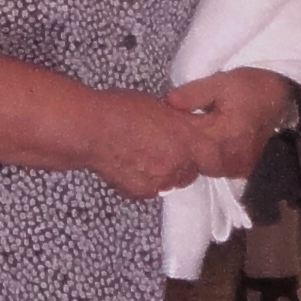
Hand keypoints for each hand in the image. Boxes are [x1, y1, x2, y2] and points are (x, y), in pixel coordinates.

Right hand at [80, 91, 206, 200]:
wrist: (93, 129)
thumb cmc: (121, 111)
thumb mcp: (161, 107)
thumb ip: (179, 122)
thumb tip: (185, 126)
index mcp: (187, 141)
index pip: (208, 156)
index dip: (196, 150)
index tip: (187, 146)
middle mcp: (178, 165)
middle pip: (189, 172)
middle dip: (180, 163)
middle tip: (160, 149)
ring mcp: (160, 182)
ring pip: (170, 182)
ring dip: (162, 173)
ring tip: (142, 156)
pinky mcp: (142, 193)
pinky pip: (150, 189)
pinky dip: (143, 180)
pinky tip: (130, 163)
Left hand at [171, 66, 294, 181]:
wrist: (278, 95)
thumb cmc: (247, 87)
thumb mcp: (218, 83)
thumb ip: (192, 94)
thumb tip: (167, 102)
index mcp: (226, 135)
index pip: (191, 145)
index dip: (177, 137)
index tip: (169, 126)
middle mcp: (234, 157)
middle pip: (197, 161)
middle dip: (187, 148)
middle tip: (180, 131)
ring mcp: (240, 166)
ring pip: (206, 167)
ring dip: (198, 155)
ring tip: (193, 137)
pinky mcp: (244, 168)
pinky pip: (218, 169)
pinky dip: (209, 159)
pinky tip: (206, 145)